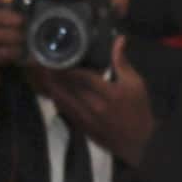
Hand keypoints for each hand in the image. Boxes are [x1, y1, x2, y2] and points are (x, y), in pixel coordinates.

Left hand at [38, 37, 153, 166]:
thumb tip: (119, 39)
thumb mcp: (135, 83)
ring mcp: (86, 118)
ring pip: (63, 99)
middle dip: (55, 74)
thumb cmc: (138, 110)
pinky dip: (57, 99)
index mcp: (109, 93)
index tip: (59, 55)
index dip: (68, 66)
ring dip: (52, 86)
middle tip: (44, 61)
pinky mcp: (81, 126)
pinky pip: (64, 111)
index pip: (82, 77)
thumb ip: (122, 62)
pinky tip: (52, 90)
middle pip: (68, 87)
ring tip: (42, 73)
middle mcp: (95, 106)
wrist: (138, 142)